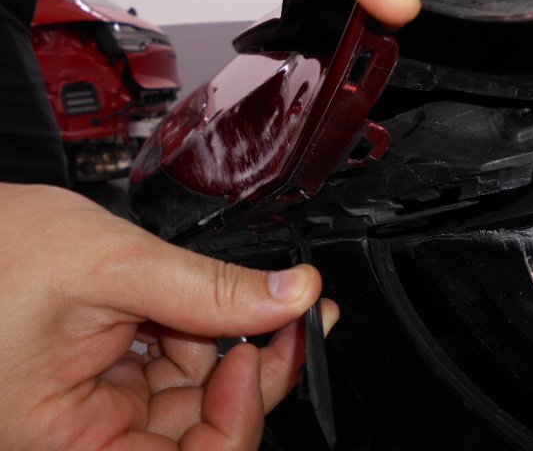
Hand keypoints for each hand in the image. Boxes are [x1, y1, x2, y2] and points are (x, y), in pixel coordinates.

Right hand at [0, 183, 338, 449]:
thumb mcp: (112, 267)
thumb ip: (209, 289)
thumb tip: (292, 294)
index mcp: (70, 440)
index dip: (240, 416)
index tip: (267, 348)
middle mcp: (89, 432)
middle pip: (202, 427)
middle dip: (254, 372)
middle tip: (293, 317)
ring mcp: (105, 401)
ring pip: (198, 391)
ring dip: (232, 343)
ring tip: (255, 296)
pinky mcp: (115, 369)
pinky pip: (178, 361)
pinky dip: (205, 327)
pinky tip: (216, 297)